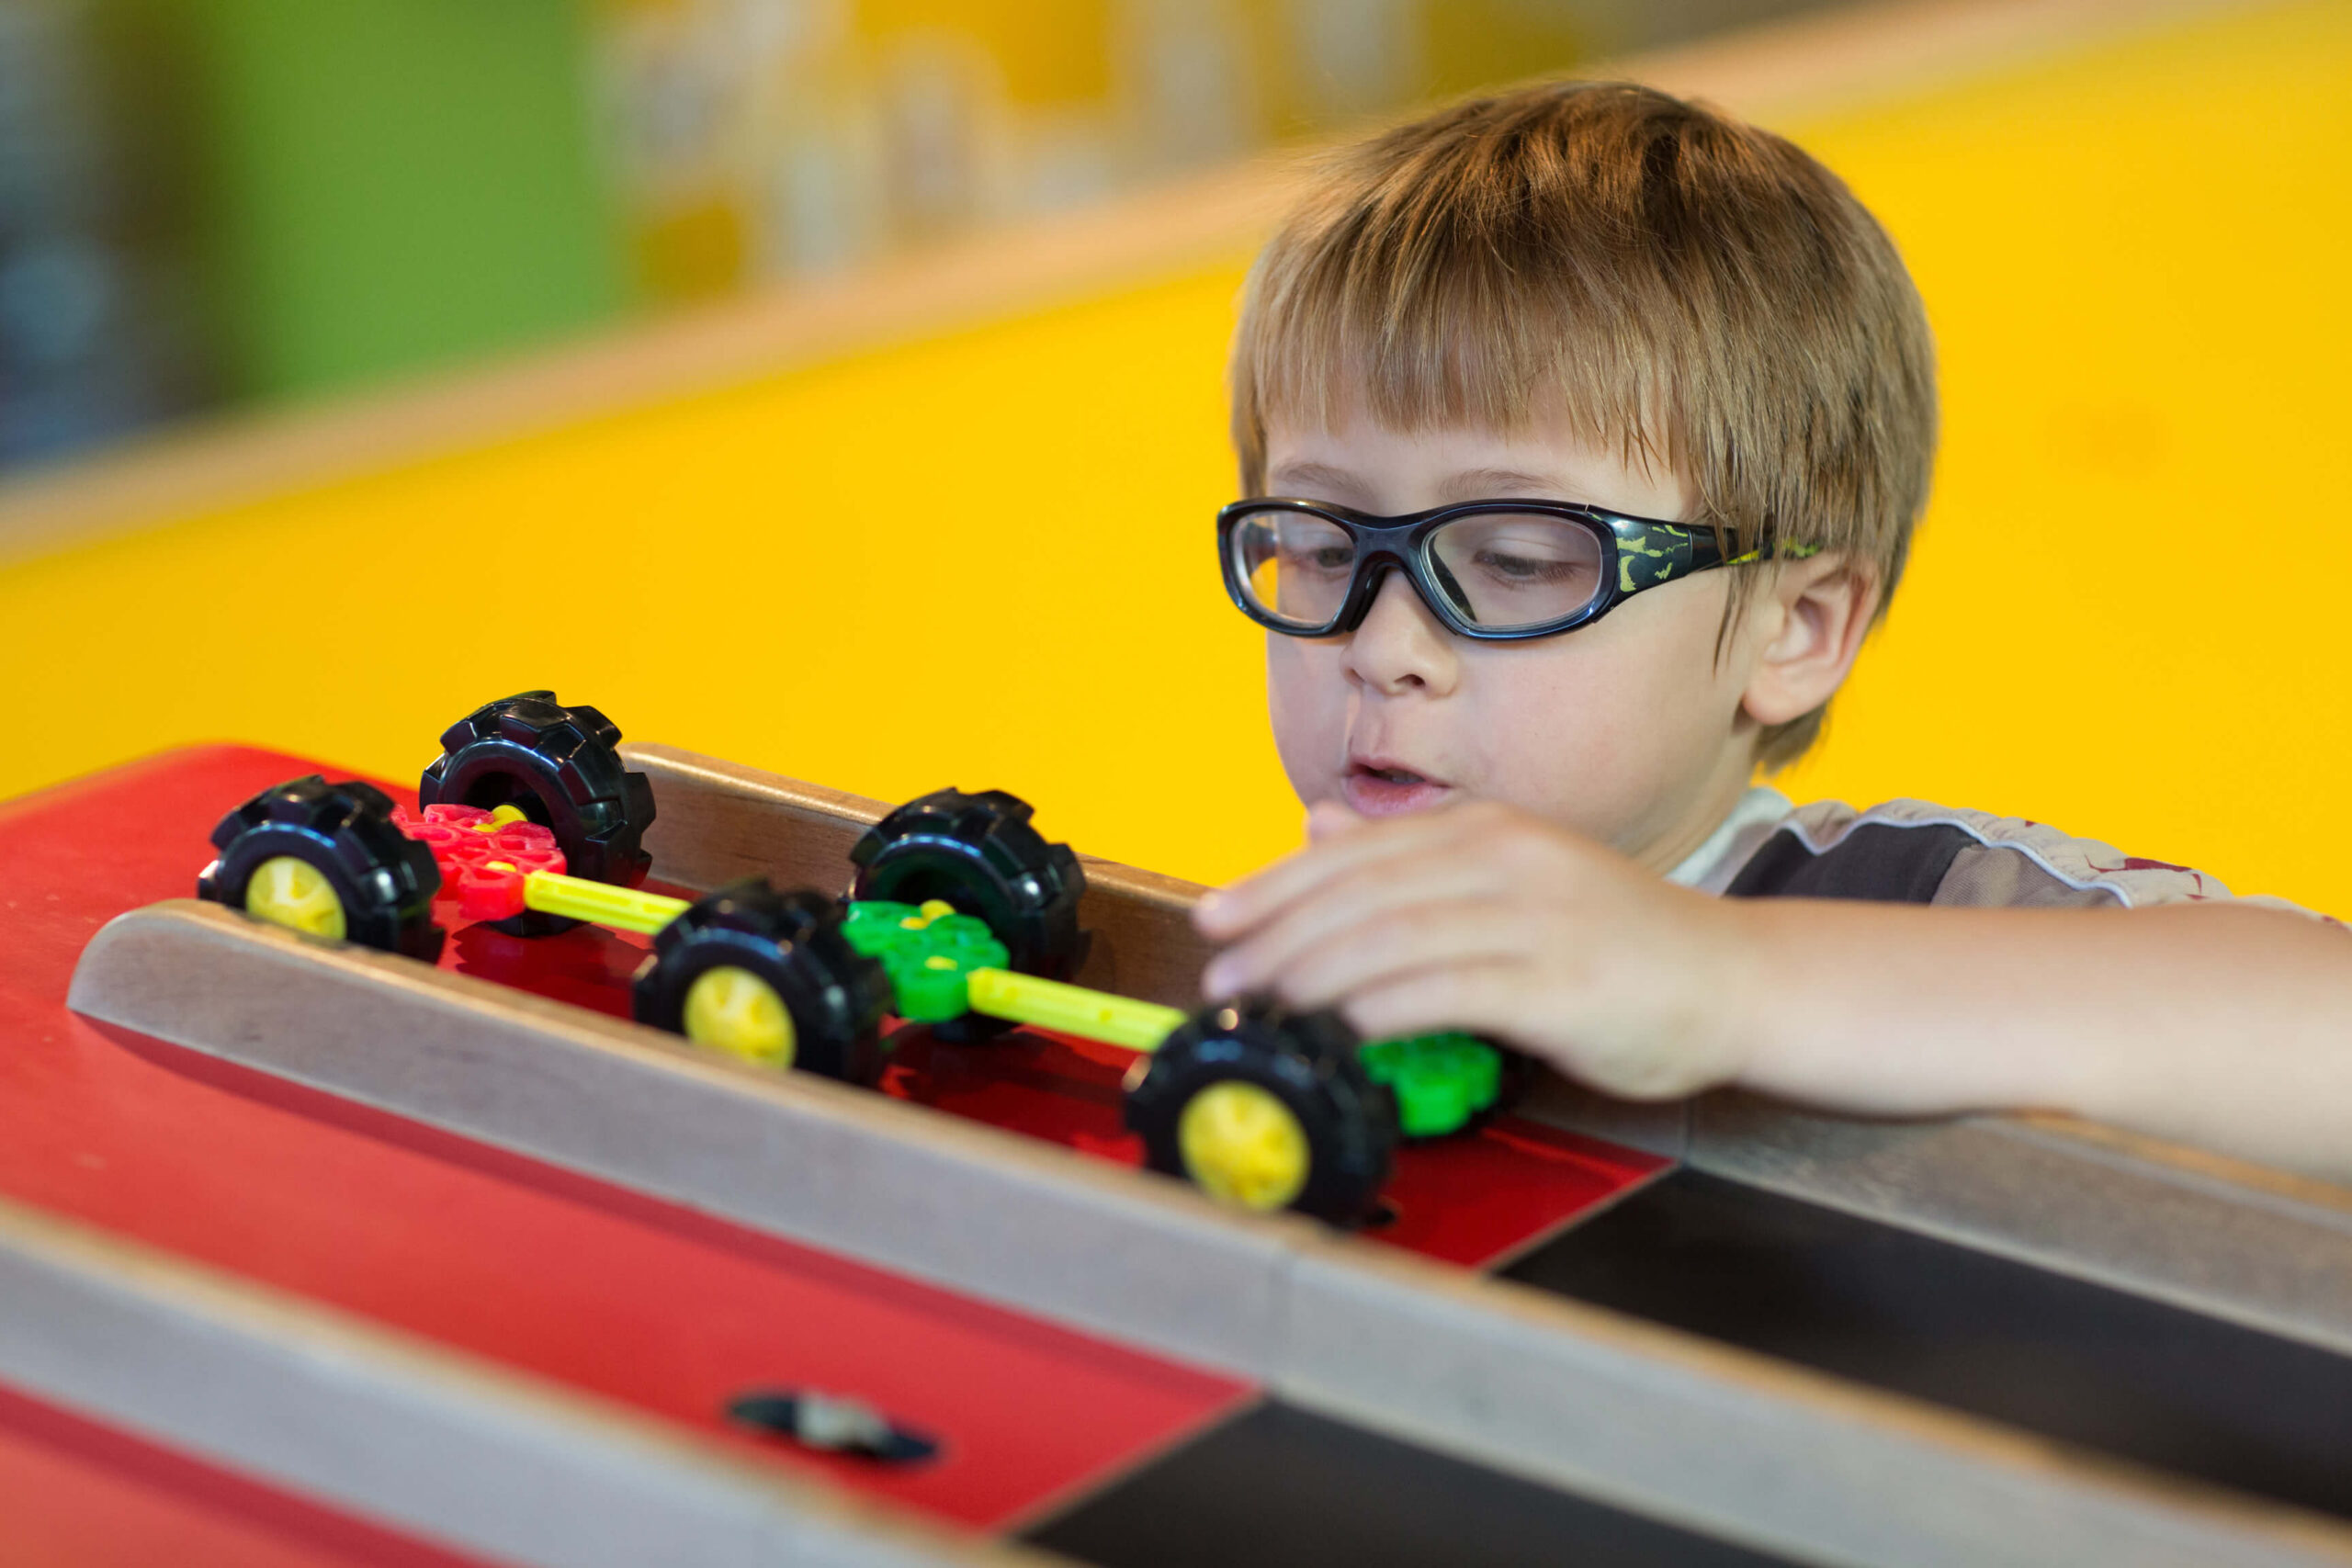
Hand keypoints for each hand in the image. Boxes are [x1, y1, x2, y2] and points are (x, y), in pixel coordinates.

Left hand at [1194, 799, 1758, 1099]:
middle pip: (1363, 893)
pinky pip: (1456, 989)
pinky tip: (1346, 1022)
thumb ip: (1417, 855)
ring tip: (1265, 1001)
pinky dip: (1391, 1003)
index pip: (1357, 854)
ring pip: (1397, 938)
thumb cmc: (1616, 940)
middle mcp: (1508, 861)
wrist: (1733, 980)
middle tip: (1221, 973)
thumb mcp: (1513, 875)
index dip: (1276, 886)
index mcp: (1489, 830)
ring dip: (1316, 972)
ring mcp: (1536, 920)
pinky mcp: (1560, 983)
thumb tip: (1321, 827)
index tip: (1216, 918)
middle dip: (1279, 933)